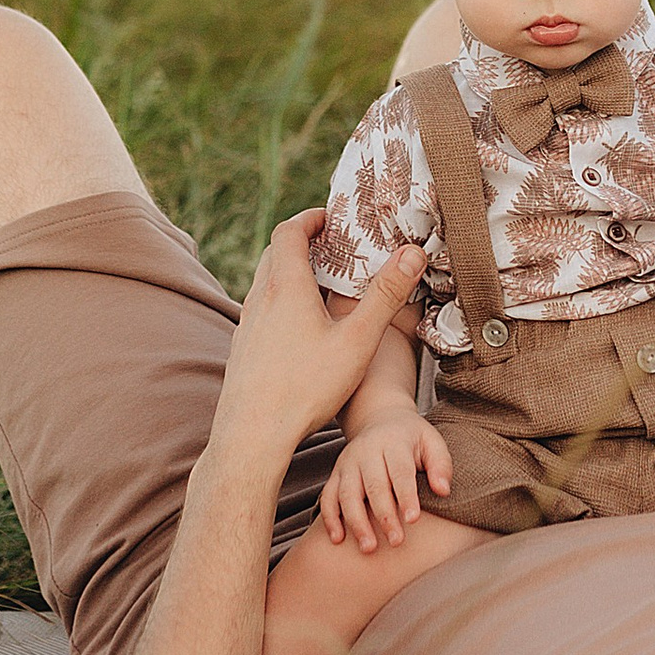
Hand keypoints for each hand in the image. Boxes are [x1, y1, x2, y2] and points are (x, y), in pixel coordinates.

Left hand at [210, 214, 428, 466]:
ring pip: (265, 283)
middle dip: (302, 242)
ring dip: (290, 273)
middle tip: (330, 247)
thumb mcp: (357, 341)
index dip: (309, 218)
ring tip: (320, 285)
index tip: (330, 218)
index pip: (289, 231)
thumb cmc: (306, 388)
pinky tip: (301, 329)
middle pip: (275, 254)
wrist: (253, 436)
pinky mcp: (242, 350)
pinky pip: (260, 311)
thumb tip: (412, 254)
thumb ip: (385, 296)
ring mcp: (246, 325)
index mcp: (285, 287)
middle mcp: (259, 300)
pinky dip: (280, 302)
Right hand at [320, 411, 456, 550]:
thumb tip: (443, 491)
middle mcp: (367, 451)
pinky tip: (338, 539)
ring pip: (347, 494)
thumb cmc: (411, 438)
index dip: (406, 496)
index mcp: (393, 442)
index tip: (412, 520)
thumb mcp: (431, 441)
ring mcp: (348, 462)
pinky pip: (328, 496)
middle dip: (384, 515)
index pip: (400, 471)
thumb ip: (440, 464)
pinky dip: (330, 518)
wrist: (381, 419)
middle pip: (373, 485)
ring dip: (356, 522)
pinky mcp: (336, 474)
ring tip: (368, 548)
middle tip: (396, 542)